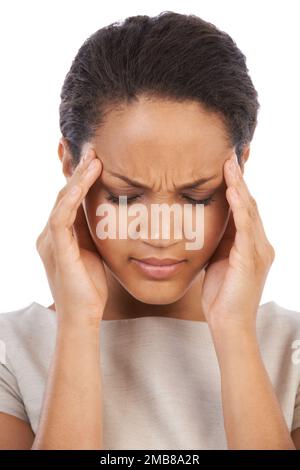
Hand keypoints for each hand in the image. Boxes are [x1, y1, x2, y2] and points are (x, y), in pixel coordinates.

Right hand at [36, 148, 107, 328]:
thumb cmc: (90, 287)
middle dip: (75, 170)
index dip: (78, 177)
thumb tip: (108, 212)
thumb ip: (93, 231)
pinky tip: (85, 180)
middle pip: (61, 193)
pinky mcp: (56, 249)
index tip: (93, 157)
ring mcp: (50, 241)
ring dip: (77, 178)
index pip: (67, 198)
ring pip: (61, 200)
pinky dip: (72, 197)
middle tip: (90, 147)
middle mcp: (49, 234)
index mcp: (58, 234)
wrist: (83, 317)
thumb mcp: (93, 251)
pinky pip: (61, 217)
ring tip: (93, 157)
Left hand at [200, 152, 274, 332]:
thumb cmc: (221, 295)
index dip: (238, 184)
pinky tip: (232, 190)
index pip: (245, 207)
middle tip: (233, 152)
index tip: (229, 162)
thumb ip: (219, 240)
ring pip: (250, 210)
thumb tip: (207, 220)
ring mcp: (259, 251)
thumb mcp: (219, 260)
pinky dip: (239, 207)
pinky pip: (245, 228)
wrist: (229, 324)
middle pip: (250, 202)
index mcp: (252, 243)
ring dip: (239, 185)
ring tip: (230, 162)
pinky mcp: (252, 260)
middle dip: (241, 177)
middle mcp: (260, 243)